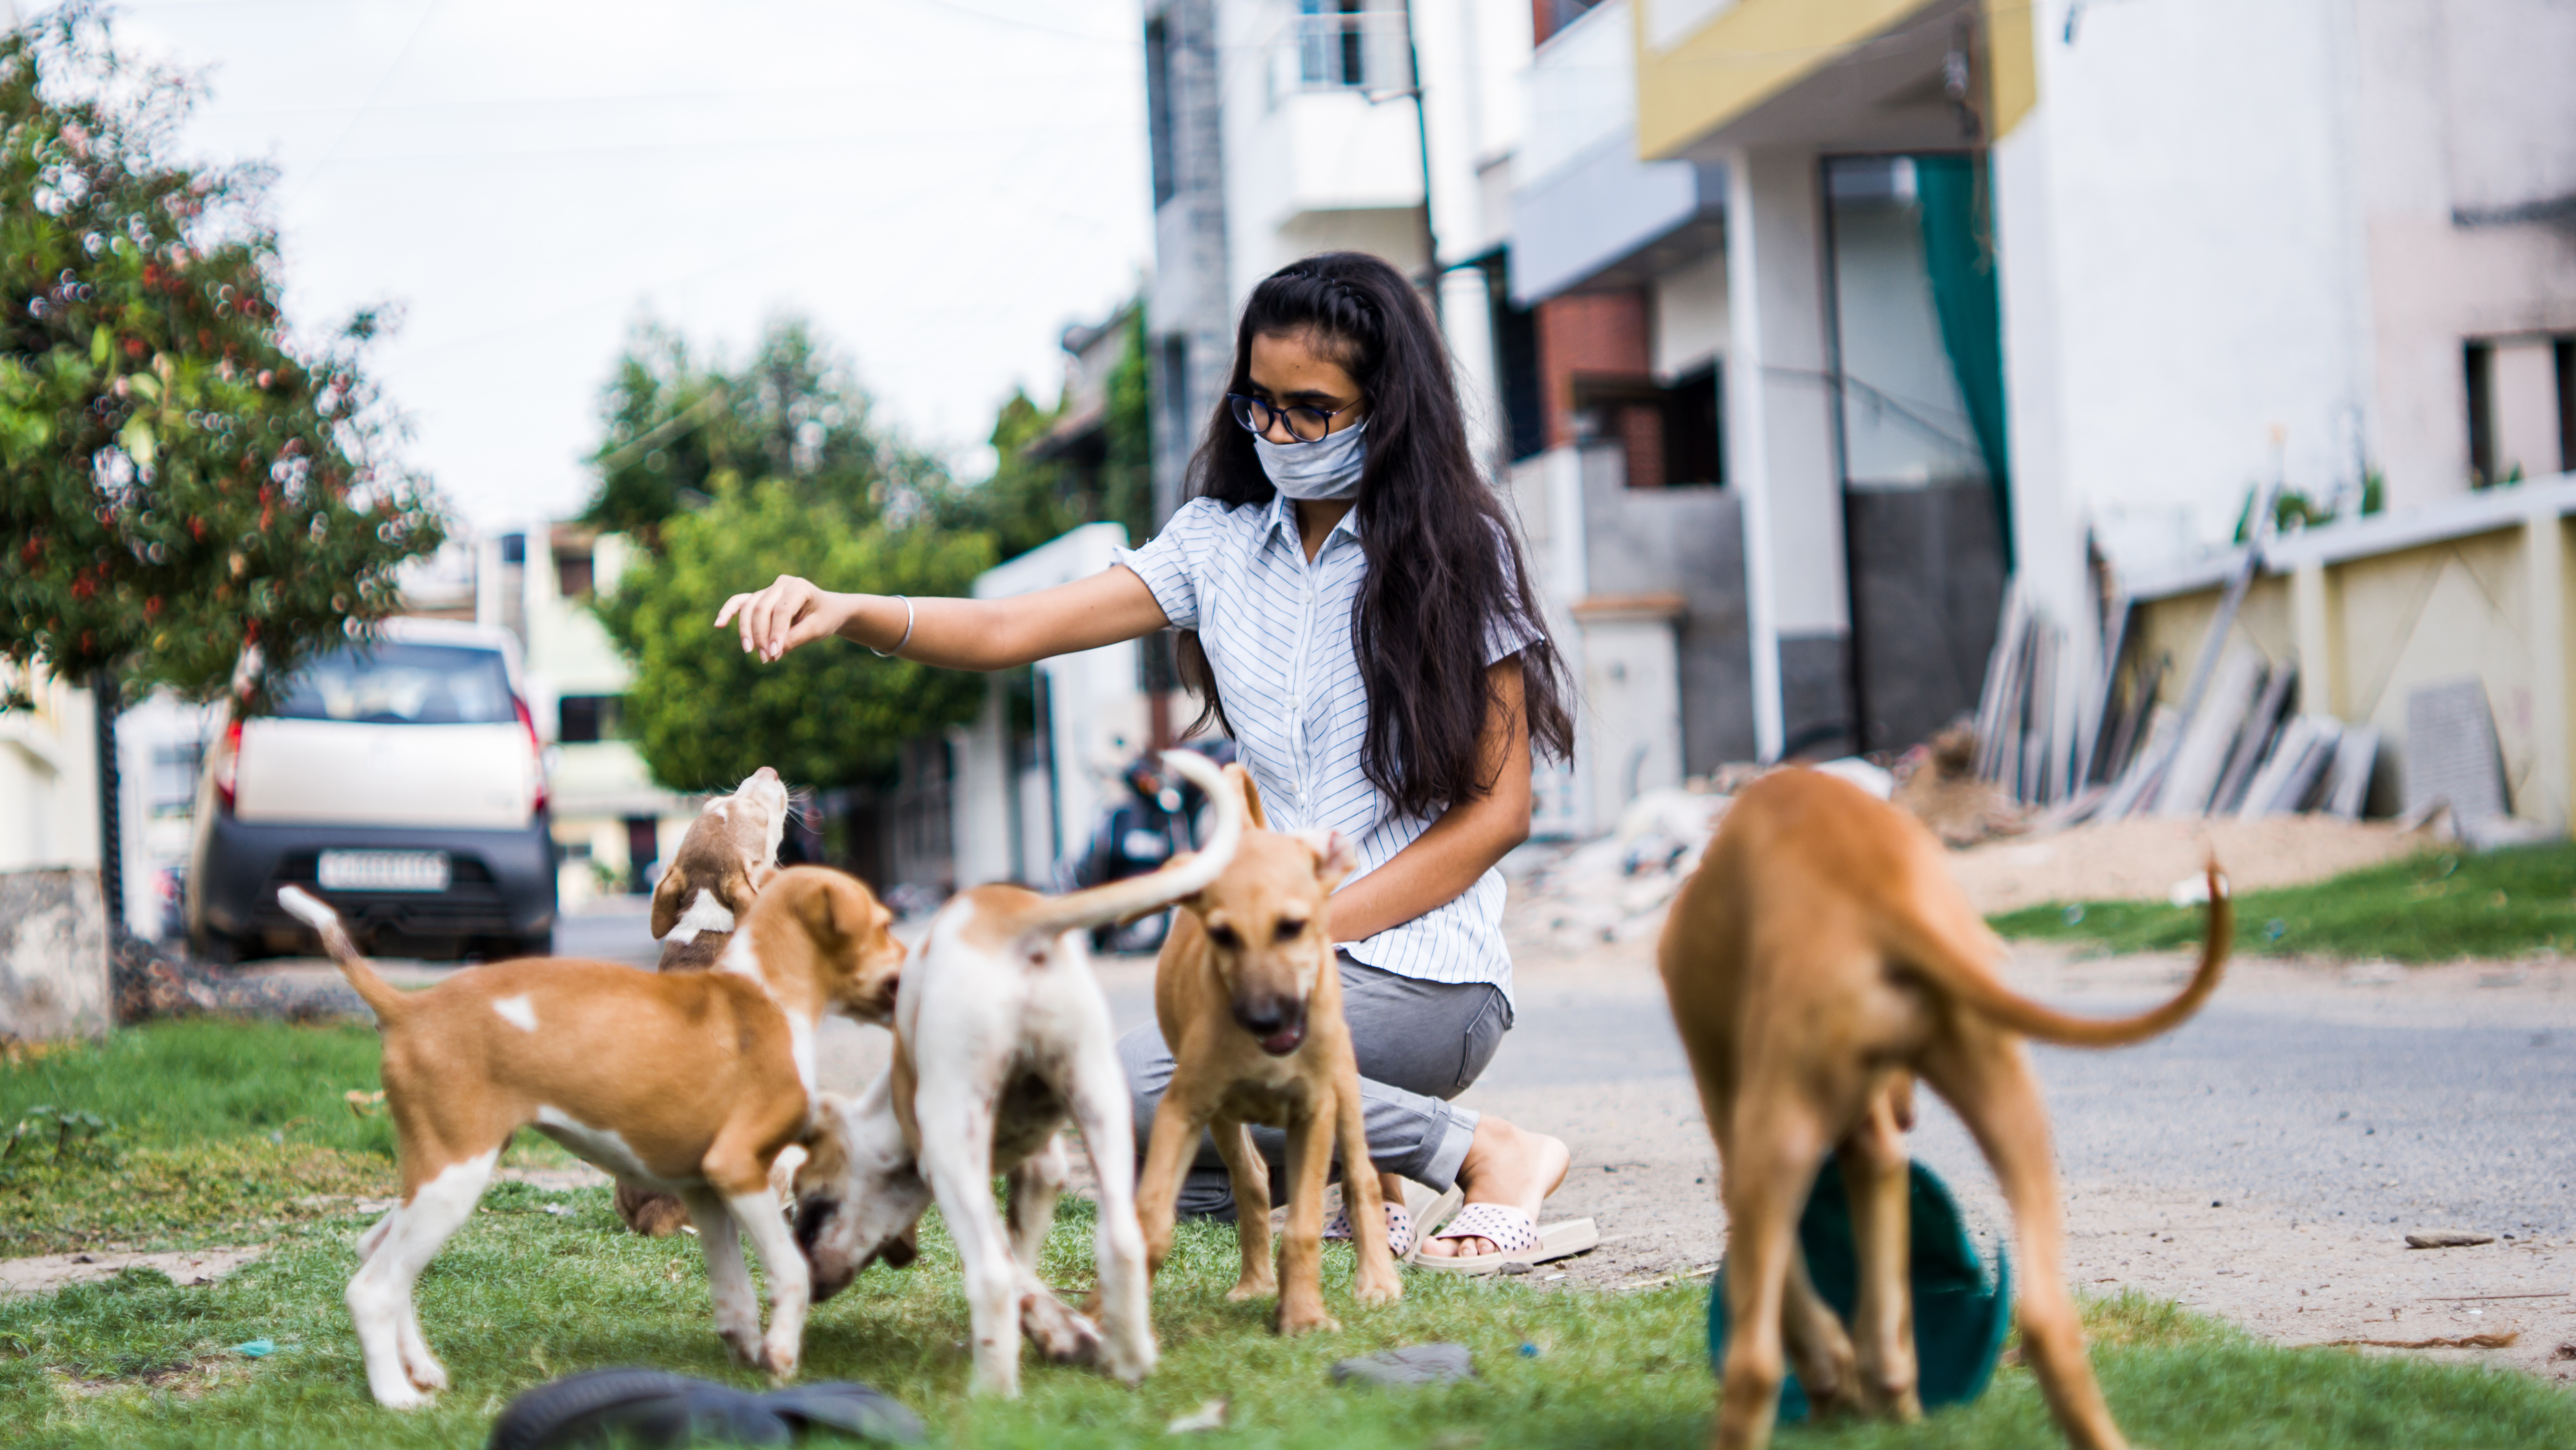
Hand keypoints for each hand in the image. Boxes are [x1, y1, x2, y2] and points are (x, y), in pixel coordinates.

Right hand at [714, 574, 845, 661]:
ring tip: (750, 651)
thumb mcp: (816, 630)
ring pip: (749, 607)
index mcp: (799, 587)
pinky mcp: (759, 597)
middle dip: (761, 635)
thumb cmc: (824, 618)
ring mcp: (768, 589)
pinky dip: (729, 611)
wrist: (827, 610)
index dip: (776, 633)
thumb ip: (795, 639)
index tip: (774, 654)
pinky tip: (718, 624)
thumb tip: (771, 653)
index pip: (782, 610)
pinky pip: (740, 602)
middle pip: (762, 608)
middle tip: (766, 659)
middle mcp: (782, 584)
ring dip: (747, 631)